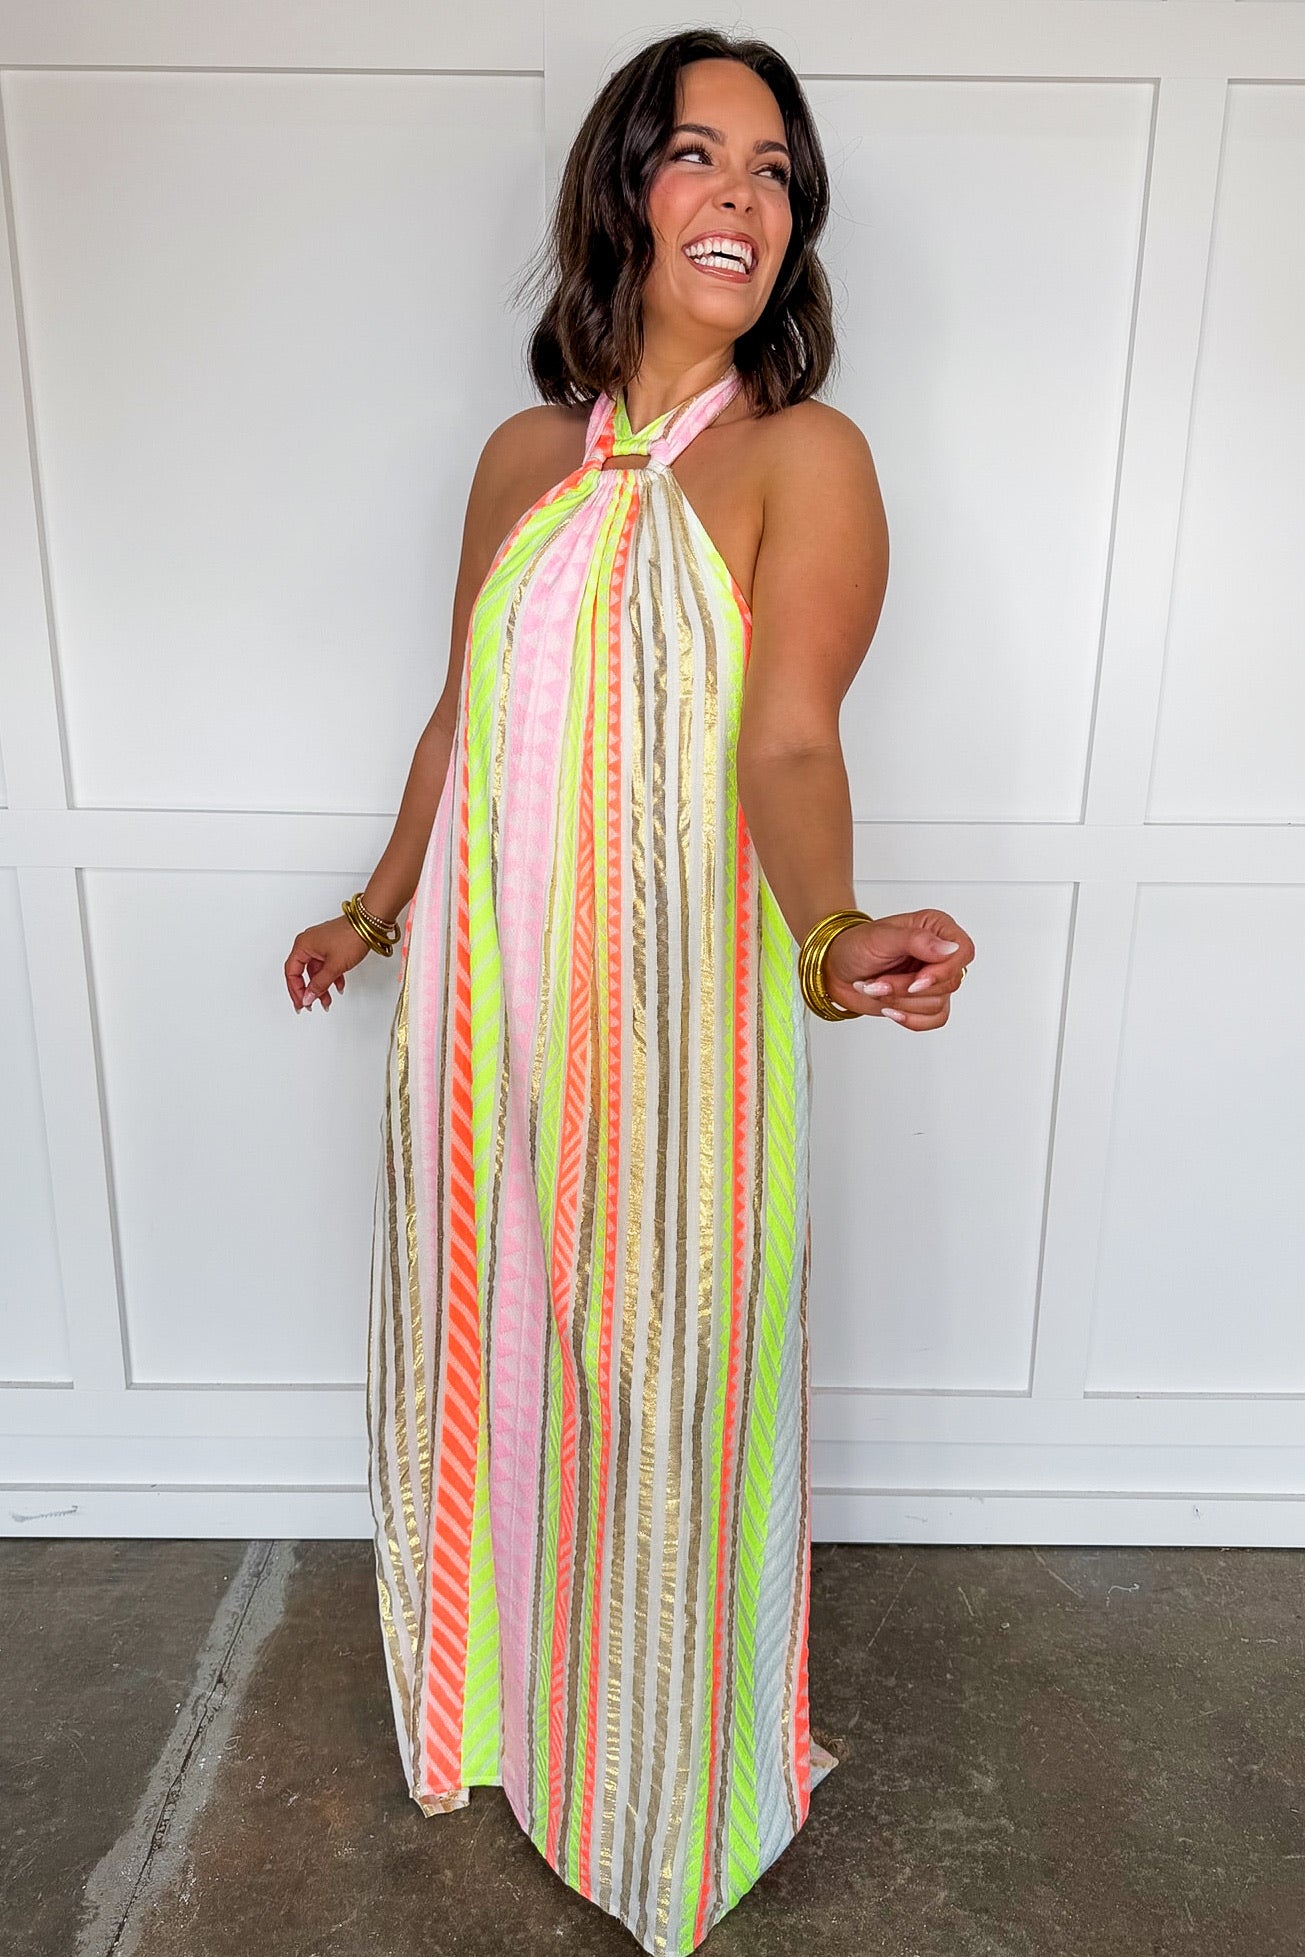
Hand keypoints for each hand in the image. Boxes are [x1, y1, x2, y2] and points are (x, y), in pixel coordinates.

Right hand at [284, 914, 373, 1012]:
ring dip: (321, 986)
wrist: (370, 924)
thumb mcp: (334, 966)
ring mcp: (320, 944)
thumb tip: (308, 997)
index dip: (296, 990)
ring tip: (327, 1000)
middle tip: (310, 1005)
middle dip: (308, 990)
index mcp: (303, 945)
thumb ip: (319, 984)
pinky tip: (338, 986)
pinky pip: (325, 965)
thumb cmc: (351, 936)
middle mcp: (308, 943)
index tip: (301, 1003)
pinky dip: (330, 977)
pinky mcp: (331, 945)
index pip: (292, 972)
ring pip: (315, 970)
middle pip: (302, 972)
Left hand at [820, 909, 973, 1028]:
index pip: (963, 951)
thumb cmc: (855, 946)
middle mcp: (940, 953)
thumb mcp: (882, 937)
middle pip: (949, 982)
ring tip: (877, 988)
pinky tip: (891, 1008)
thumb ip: (916, 940)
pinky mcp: (926, 1000)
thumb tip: (949, 949)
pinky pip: (935, 1019)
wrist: (836, 969)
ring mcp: (934, 979)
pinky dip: (910, 1018)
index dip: (943, 971)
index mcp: (936, 928)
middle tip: (880, 981)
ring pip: (938, 1003)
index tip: (916, 981)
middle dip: (907, 988)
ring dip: (900, 1001)